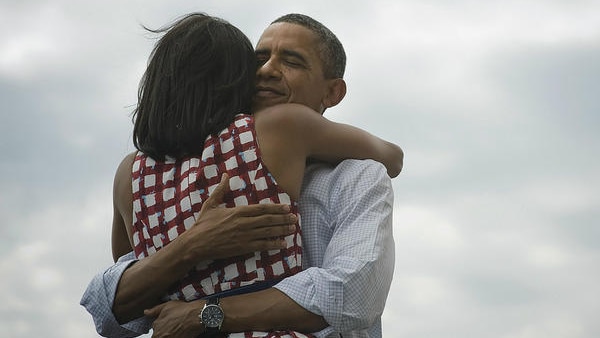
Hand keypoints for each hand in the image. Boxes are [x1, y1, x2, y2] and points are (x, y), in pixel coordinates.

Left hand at [145, 300, 203, 337]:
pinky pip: (175, 337)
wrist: (197, 316)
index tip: (166, 323)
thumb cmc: (182, 310)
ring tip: (177, 328)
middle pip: (160, 335)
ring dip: (170, 333)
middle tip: (173, 326)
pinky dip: (177, 334)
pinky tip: (181, 331)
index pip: (154, 331)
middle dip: (165, 331)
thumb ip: (154, 311)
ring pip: (167, 337)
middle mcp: (161, 337)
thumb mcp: (166, 306)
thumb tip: (146, 312)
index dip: (160, 326)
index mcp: (156, 329)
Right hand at [179, 173, 297, 261]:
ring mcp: (244, 236)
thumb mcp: (211, 204)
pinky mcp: (243, 247)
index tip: (287, 207)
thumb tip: (225, 175)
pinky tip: (282, 244)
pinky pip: (262, 245)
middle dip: (283, 219)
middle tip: (295, 218)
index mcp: (238, 211)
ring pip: (268, 232)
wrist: (196, 243)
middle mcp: (244, 223)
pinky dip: (273, 244)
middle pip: (268, 219)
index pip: (262, 208)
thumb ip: (221, 190)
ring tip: (292, 229)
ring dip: (282, 230)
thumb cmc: (203, 224)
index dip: (276, 208)